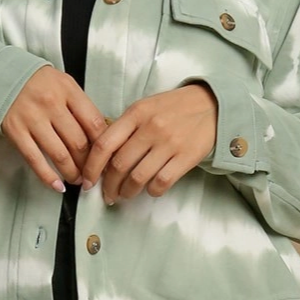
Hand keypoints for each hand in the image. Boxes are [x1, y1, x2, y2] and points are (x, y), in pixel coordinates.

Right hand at [1, 67, 105, 192]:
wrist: (2, 73)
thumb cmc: (37, 81)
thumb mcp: (64, 84)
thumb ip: (81, 106)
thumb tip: (99, 136)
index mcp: (68, 90)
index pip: (94, 123)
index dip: (104, 145)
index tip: (106, 157)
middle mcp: (51, 104)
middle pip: (79, 142)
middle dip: (89, 164)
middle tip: (92, 173)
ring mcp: (32, 118)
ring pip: (60, 155)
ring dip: (72, 173)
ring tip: (77, 179)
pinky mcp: (15, 131)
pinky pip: (35, 159)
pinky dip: (48, 177)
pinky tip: (57, 185)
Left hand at [80, 84, 217, 203]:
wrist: (211, 105)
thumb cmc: (172, 108)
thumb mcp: (144, 108)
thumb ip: (124, 128)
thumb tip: (102, 158)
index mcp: (135, 113)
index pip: (104, 144)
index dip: (92, 167)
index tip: (88, 181)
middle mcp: (150, 127)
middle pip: (119, 165)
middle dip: (109, 185)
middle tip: (108, 194)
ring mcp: (169, 143)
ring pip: (138, 177)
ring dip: (127, 192)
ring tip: (125, 195)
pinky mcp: (186, 157)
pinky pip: (161, 182)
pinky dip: (151, 191)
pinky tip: (149, 190)